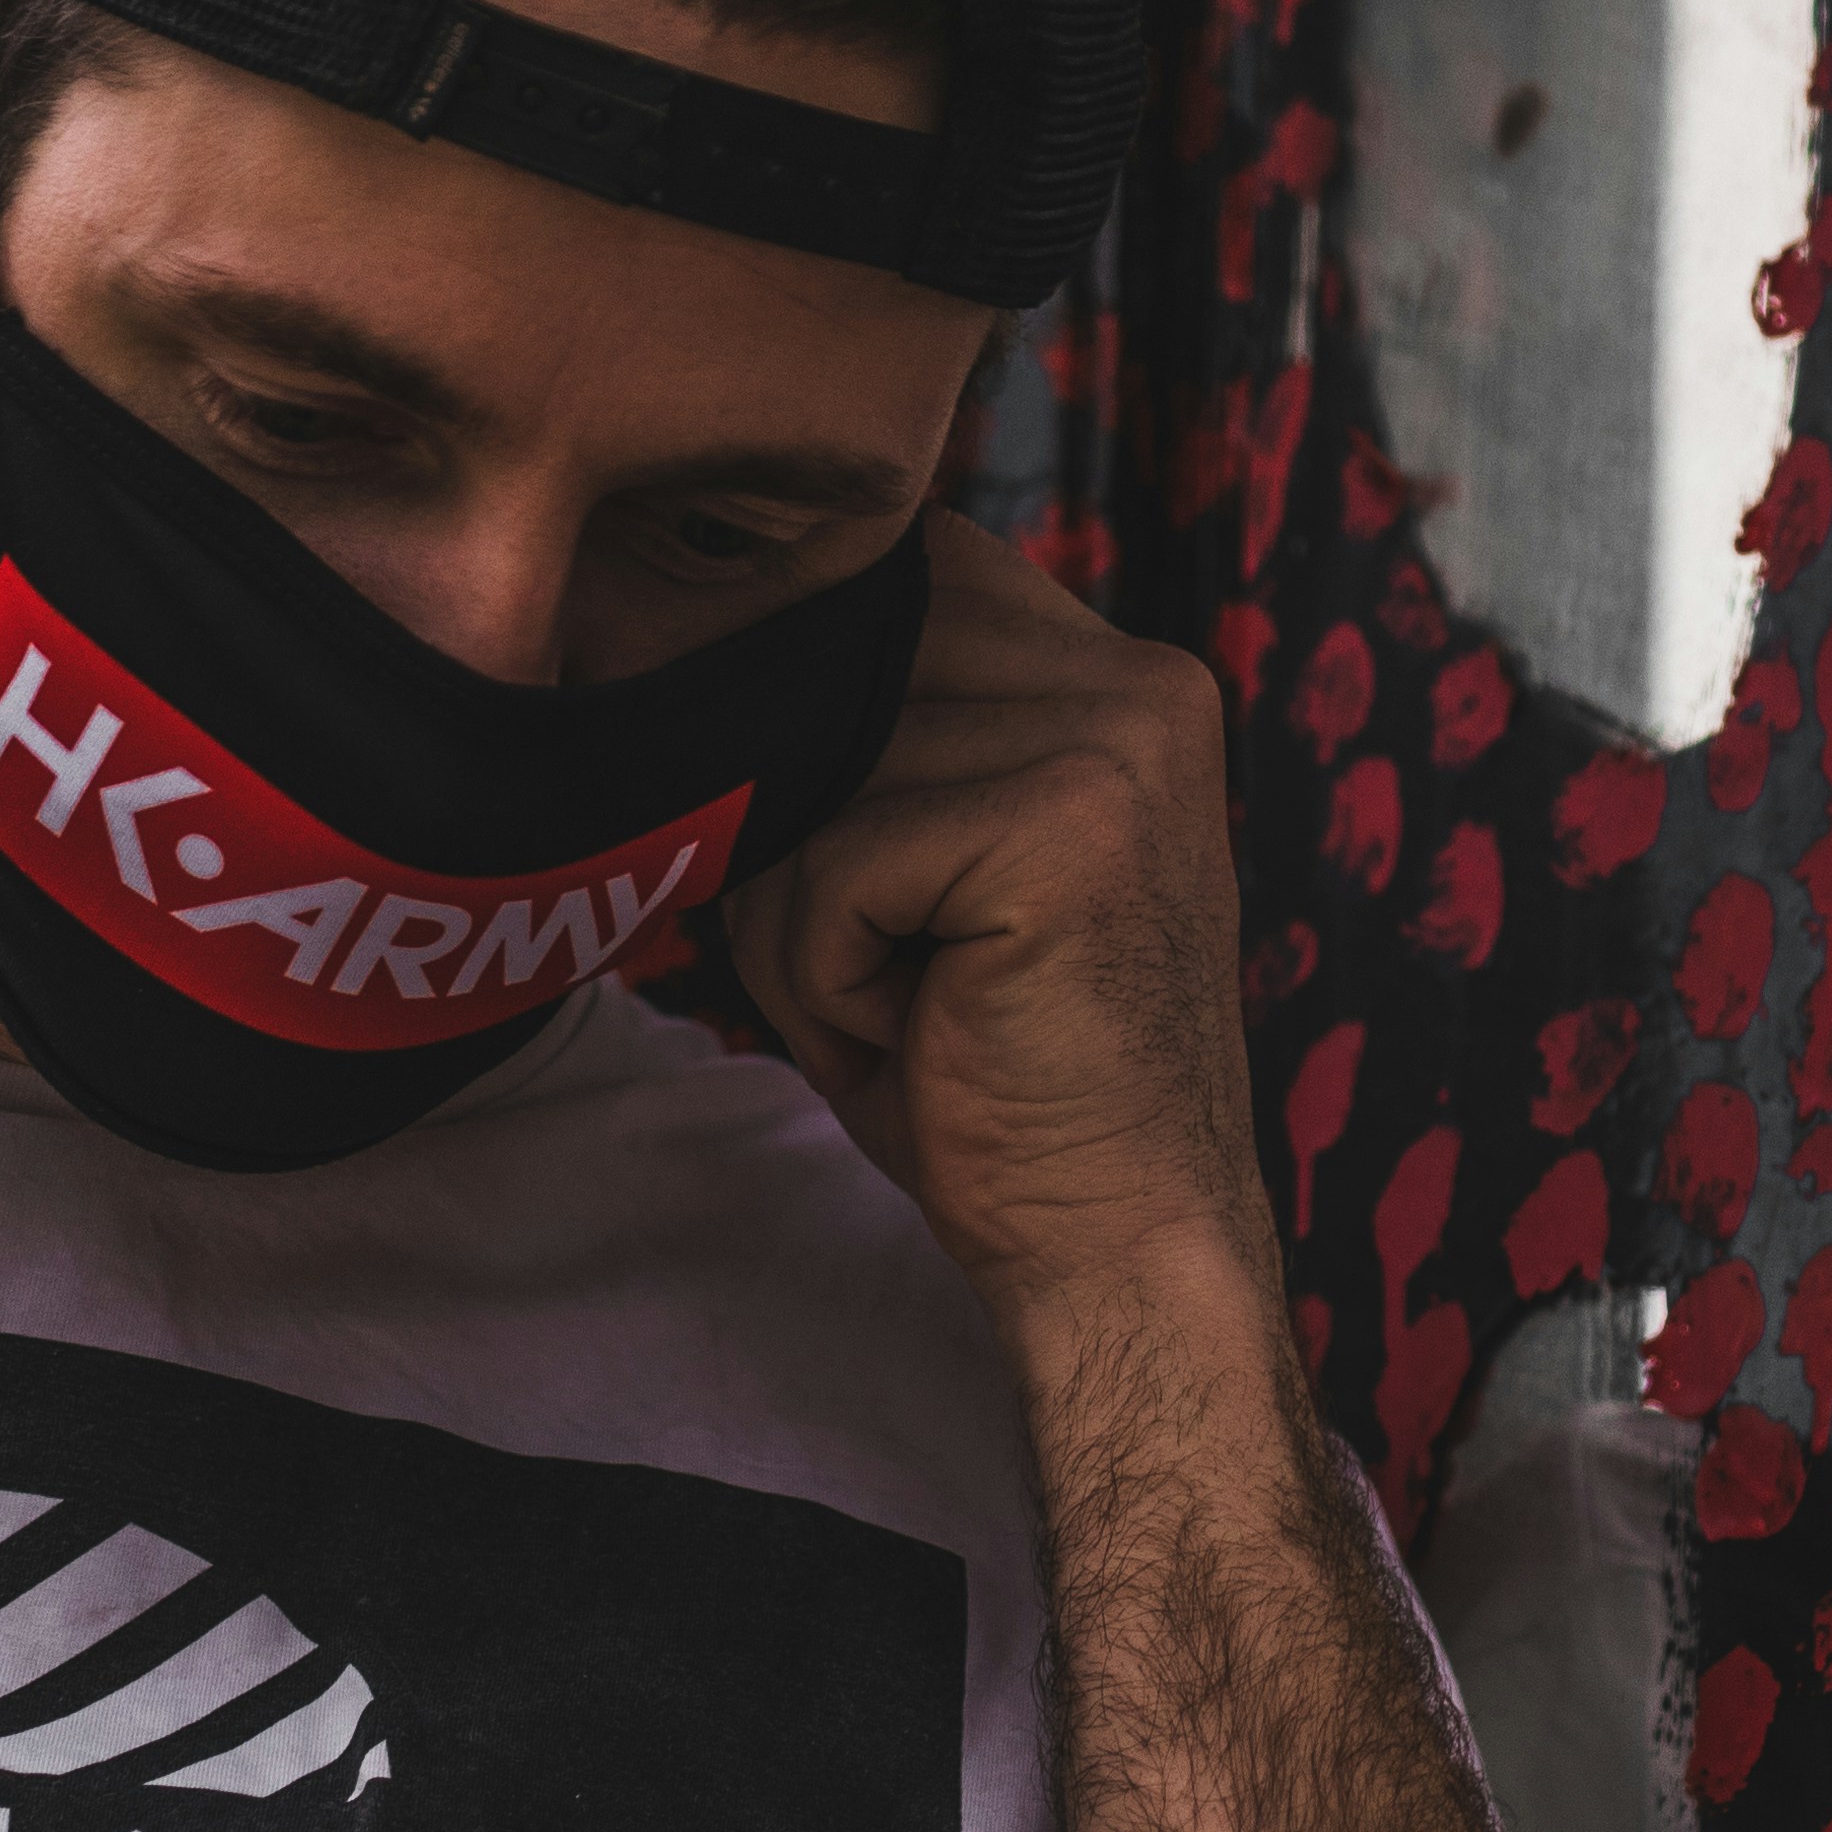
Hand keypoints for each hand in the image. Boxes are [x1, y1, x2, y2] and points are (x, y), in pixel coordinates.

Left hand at [721, 517, 1275, 1349]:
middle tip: (878, 975)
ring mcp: (1117, 746)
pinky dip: (826, 976)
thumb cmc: (1003, 1077)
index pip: (904, 584)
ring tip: (905, 1014)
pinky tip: (919, 1037)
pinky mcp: (1067, 827)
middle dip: (802, 835)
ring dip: (804, 922)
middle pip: (840, 669)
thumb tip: (688, 642)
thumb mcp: (943, 867)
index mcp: (1128, 676)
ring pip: (819, 772)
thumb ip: (881, 738)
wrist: (1120, 1248)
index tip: (820, 850)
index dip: (816, 701)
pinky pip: (835, 862)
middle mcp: (1143, 683)